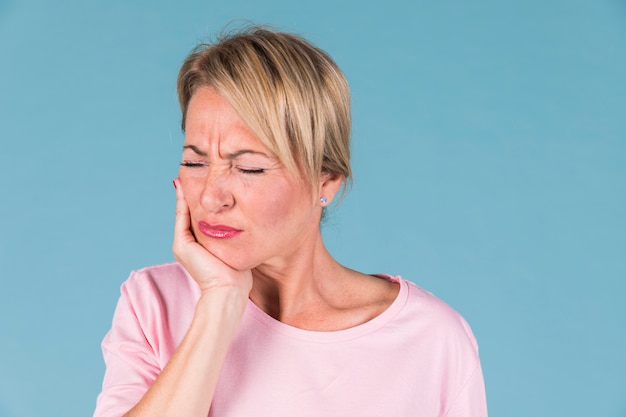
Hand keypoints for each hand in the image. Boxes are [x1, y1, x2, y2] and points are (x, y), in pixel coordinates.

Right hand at [172, 179, 252, 296]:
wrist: (229, 290)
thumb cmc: (239, 274)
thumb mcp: (238, 247)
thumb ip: (236, 232)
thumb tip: (242, 217)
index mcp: (202, 243)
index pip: (201, 215)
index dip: (203, 198)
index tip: (208, 179)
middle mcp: (190, 243)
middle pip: (191, 210)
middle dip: (194, 191)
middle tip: (196, 170)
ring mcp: (183, 244)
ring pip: (184, 211)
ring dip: (186, 192)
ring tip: (188, 171)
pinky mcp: (182, 245)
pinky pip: (182, 216)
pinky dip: (183, 201)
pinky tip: (186, 185)